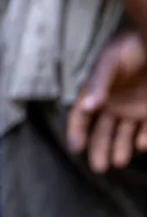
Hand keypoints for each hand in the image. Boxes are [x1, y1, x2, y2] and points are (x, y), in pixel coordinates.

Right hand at [68, 30, 146, 172]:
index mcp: (96, 92)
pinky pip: (146, 130)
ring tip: (119, 161)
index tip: (76, 148)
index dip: (76, 132)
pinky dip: (144, 139)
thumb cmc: (129, 48)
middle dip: (98, 149)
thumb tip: (86, 106)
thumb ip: (98, 83)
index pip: (81, 116)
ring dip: (120, 149)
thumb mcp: (110, 62)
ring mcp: (132, 109)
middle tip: (99, 168)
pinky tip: (141, 144)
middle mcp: (112, 104)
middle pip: (101, 131)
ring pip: (123, 135)